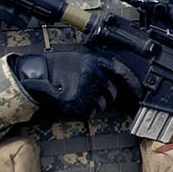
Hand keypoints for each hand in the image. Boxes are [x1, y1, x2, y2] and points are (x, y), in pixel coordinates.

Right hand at [13, 50, 136, 114]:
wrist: (33, 75)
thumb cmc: (56, 67)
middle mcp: (90, 74)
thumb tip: (116, 81)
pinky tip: (74, 102)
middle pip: (111, 92)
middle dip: (106, 97)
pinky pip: (89, 112)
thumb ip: (98, 67)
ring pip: (101, 104)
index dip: (131, 82)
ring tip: (79, 95)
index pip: (120, 71)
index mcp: (92, 61)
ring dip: (94, 104)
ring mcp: (83, 89)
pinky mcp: (75, 102)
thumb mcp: (79, 59)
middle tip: (93, 94)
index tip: (139, 92)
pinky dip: (85, 111)